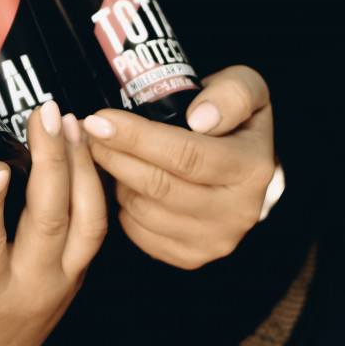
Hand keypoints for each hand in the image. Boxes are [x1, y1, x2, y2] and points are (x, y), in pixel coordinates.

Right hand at [0, 103, 107, 345]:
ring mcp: (60, 280)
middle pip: (51, 222)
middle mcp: (30, 288)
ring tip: (68, 119)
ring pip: (86, 219)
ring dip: (80, 166)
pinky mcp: (76, 271)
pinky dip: (95, 182)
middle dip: (51, 165)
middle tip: (42, 114)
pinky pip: (97, 224)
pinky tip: (83, 143)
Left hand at [83, 66, 274, 269]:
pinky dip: (124, 206)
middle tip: (91, 134)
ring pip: (143, 210)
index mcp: (253, 168)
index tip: (102, 120)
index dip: (136, 137)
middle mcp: (238, 212)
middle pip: (158, 186)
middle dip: (115, 156)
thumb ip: (232, 93)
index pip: (185, 155)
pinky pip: (139, 233)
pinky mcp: (192, 256)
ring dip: (117, 180)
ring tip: (112, 154)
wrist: (244, 168)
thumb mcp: (246, 89)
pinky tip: (126, 182)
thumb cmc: (235, 121)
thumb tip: (200, 119)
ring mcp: (215, 240)